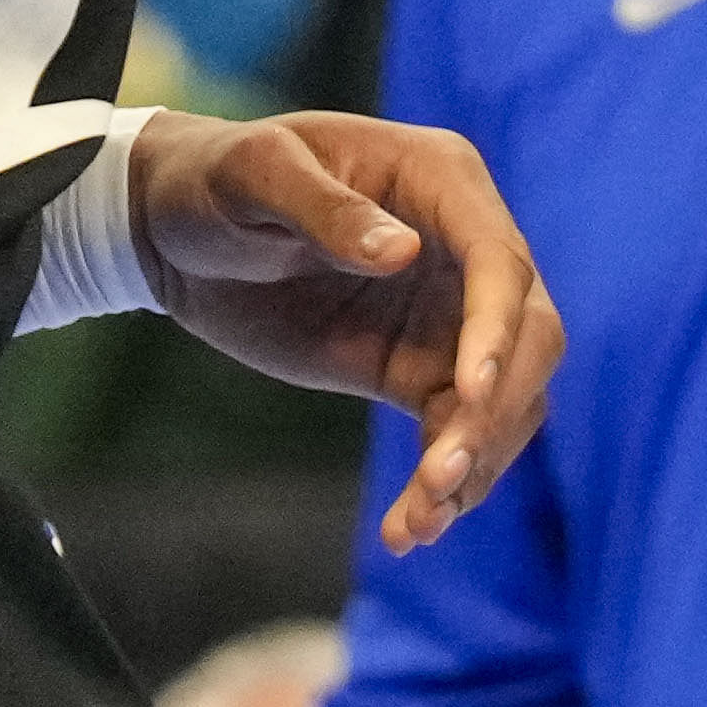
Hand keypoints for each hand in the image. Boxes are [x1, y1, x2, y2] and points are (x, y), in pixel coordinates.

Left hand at [127, 107, 562, 551]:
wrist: (178, 231)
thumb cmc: (217, 179)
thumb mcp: (256, 176)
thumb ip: (325, 209)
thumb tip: (402, 252)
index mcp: (441, 180)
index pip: (500, 261)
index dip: (496, 329)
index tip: (467, 395)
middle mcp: (463, 245)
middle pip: (528, 334)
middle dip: (494, 411)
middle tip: (438, 478)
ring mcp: (448, 312)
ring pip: (506, 394)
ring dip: (477, 461)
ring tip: (417, 526)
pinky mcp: (416, 367)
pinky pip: (455, 428)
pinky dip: (447, 481)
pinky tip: (409, 530)